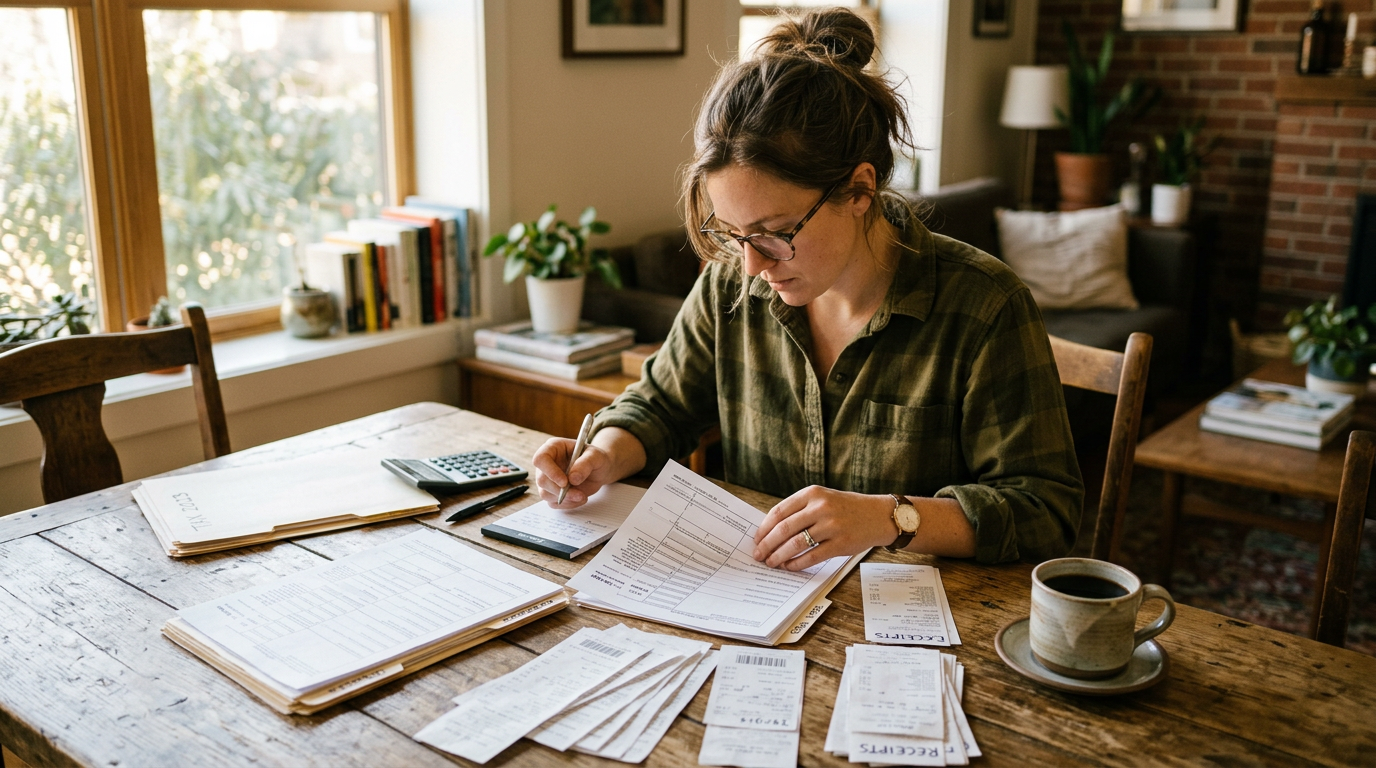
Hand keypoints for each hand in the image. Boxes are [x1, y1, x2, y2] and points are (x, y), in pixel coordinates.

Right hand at [531, 438, 615, 507]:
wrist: (599, 470)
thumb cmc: (595, 459)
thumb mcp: (596, 456)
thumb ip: (585, 464)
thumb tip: (573, 478)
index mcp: (553, 448)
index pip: (541, 459)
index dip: (550, 471)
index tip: (564, 482)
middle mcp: (547, 464)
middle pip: (542, 480)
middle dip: (560, 491)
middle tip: (580, 494)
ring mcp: (548, 479)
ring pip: (545, 493)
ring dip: (565, 499)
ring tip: (582, 496)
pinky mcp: (552, 492)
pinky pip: (553, 502)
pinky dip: (567, 504)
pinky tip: (579, 498)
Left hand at [751, 486, 895, 570]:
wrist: (878, 515)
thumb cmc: (847, 508)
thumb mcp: (823, 498)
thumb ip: (800, 510)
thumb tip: (772, 531)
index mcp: (813, 494)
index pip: (779, 511)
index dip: (764, 527)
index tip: (756, 538)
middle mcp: (821, 507)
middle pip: (784, 528)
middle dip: (767, 544)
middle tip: (758, 554)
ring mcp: (831, 526)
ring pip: (796, 544)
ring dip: (779, 556)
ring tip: (771, 563)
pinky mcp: (840, 544)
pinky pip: (811, 556)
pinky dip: (796, 563)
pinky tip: (789, 567)